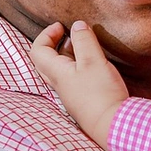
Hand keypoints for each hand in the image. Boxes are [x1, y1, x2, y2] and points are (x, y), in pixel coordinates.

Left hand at [30, 20, 127, 150]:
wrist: (112, 125)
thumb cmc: (100, 93)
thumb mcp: (93, 61)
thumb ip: (84, 41)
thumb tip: (77, 25)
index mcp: (57, 73)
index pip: (38, 50)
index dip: (46, 35)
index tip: (61, 26)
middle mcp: (60, 84)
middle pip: (45, 61)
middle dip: (53, 44)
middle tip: (67, 34)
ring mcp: (71, 93)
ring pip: (60, 69)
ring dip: (68, 54)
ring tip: (84, 45)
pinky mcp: (83, 99)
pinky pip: (73, 78)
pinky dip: (78, 65)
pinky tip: (94, 64)